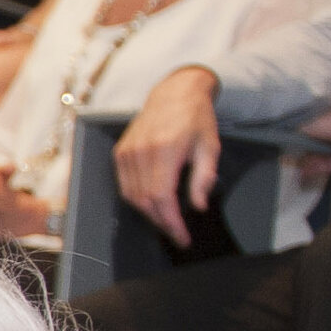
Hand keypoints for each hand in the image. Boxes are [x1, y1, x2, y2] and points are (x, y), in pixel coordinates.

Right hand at [106, 67, 223, 246]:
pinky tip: (152, 204)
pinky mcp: (120, 152)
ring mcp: (127, 152)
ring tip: (166, 221)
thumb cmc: (196, 119)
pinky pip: (125, 185)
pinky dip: (137, 200)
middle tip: (177, 234)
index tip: (182, 237)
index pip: (162, 198)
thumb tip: (198, 206)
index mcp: (165, 150)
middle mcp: (141, 152)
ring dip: (148, 214)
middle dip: (161, 223)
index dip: (171, 223)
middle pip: (145, 201)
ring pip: (132, 196)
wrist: (174, 93)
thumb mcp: (210, 147)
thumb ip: (203, 178)